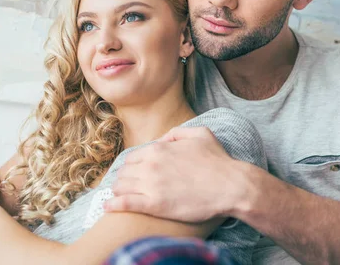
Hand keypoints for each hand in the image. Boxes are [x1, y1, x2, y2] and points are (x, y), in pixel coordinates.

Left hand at [105, 127, 245, 222]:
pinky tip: (108, 207)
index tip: (134, 175)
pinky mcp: (155, 204)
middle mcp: (151, 165)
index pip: (132, 158)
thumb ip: (177, 133)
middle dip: (125, 179)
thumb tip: (164, 139)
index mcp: (158, 148)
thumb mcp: (201, 134)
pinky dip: (113, 205)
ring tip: (120, 197)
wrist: (231, 186)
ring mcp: (151, 185)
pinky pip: (124, 204)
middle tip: (128, 187)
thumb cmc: (218, 161)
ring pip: (121, 186)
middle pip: (124, 172)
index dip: (132, 167)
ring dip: (119, 191)